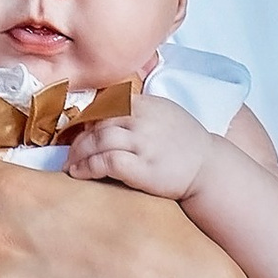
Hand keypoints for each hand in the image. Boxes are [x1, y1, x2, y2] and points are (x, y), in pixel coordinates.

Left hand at [66, 90, 206, 200]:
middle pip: (97, 122)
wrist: (209, 169)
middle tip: (69, 151)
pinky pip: (106, 162)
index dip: (86, 118)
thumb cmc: (184, 144)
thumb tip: (103, 108)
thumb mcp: (164, 112)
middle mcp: (144, 120)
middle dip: (78, 138)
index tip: (78, 131)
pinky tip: (79, 173)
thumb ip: (137, 107)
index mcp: (147, 103)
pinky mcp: (143, 168)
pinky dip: (87, 167)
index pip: (105, 104)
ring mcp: (143, 143)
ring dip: (78, 153)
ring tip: (70, 164)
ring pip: (97, 140)